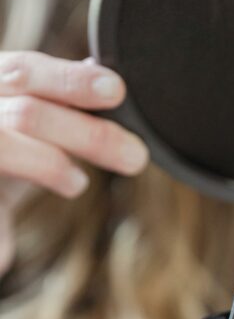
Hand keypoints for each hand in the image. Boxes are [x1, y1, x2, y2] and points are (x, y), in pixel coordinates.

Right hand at [0, 51, 148, 273]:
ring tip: (77, 183)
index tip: (116, 90)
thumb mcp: (28, 122)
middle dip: (87, 135)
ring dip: (49, 166)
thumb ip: (58, 100)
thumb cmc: (3, 152)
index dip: (72, 80)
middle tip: (135, 157)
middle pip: (28, 114)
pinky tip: (8, 247)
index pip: (26, 71)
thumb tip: (102, 78)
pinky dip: (2, 230)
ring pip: (5, 147)